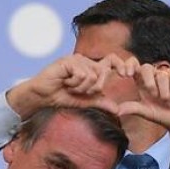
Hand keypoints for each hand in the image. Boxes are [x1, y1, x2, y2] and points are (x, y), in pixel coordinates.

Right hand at [5, 54, 131, 117]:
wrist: (42, 96)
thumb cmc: (61, 96)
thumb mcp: (85, 101)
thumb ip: (100, 102)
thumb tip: (118, 109)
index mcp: (91, 67)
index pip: (112, 60)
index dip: (121, 64)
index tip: (127, 74)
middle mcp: (85, 60)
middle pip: (103, 72)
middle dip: (93, 88)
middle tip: (79, 91)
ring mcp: (76, 59)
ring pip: (93, 75)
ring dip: (81, 87)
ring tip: (69, 87)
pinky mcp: (68, 60)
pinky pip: (82, 74)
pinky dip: (74, 83)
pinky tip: (64, 82)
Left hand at [115, 65, 169, 146]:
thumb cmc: (164, 116)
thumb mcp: (147, 112)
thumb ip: (133, 108)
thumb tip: (116, 111)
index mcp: (144, 82)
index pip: (134, 66)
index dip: (129, 65)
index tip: (126, 74)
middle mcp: (155, 76)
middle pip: (146, 67)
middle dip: (148, 81)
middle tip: (154, 95)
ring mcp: (169, 75)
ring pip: (162, 75)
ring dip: (164, 93)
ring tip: (168, 102)